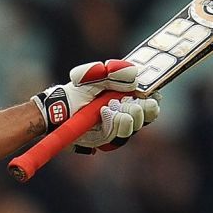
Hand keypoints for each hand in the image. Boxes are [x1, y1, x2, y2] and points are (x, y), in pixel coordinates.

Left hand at [31, 60, 161, 152]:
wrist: (57, 110)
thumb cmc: (76, 91)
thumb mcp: (92, 76)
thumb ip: (113, 72)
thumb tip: (135, 75)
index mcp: (126, 96)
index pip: (149, 99)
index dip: (154, 99)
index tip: (154, 95)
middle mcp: (124, 112)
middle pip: (146, 116)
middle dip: (144, 110)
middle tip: (135, 103)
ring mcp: (115, 127)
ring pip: (133, 127)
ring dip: (128, 117)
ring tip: (113, 107)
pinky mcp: (106, 139)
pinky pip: (117, 137)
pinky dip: (114, 125)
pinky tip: (106, 113)